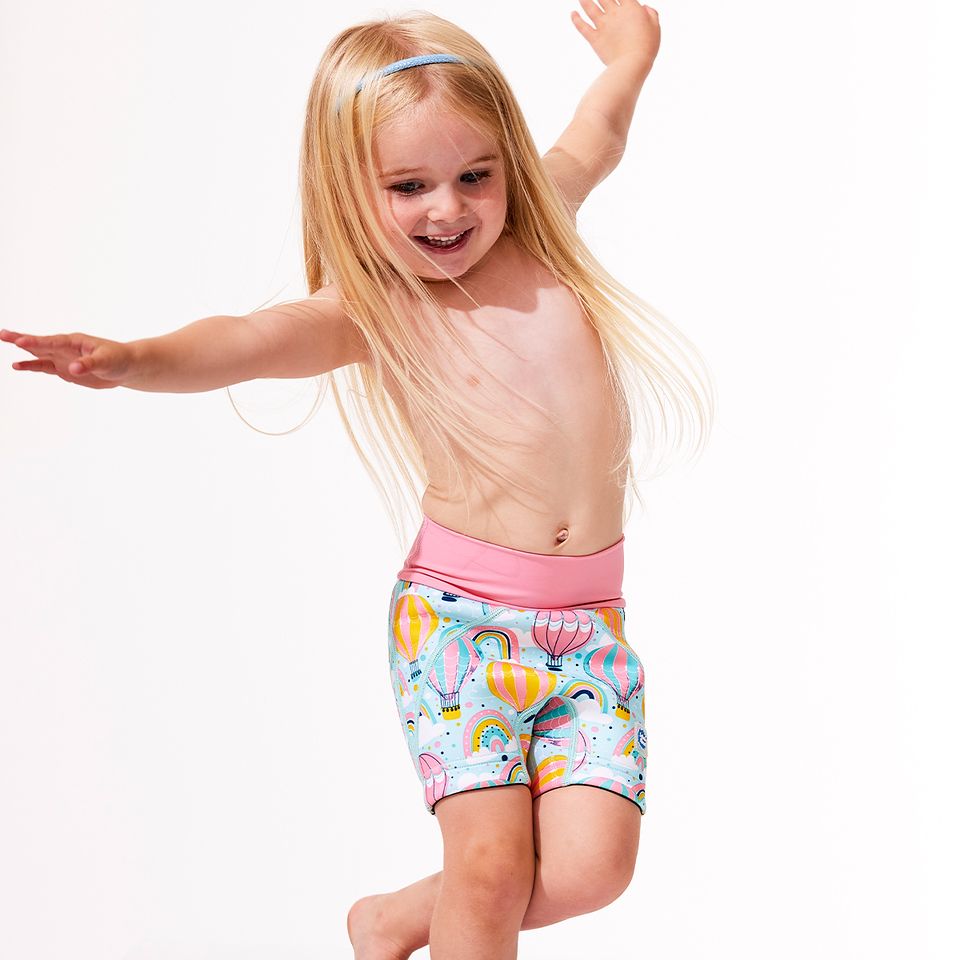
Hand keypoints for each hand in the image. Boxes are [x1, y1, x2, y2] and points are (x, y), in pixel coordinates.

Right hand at [1, 328, 137, 388]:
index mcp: (75, 341)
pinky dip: (32, 366)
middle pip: (40, 344)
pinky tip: (18, 366)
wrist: (125, 367)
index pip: (52, 341)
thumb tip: (73, 369)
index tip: (19, 341)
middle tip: (2, 334)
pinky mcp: (64, 369)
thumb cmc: (119, 359)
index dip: (36, 342)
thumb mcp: (106, 361)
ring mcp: (63, 358)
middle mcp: (65, 348)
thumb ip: (89, 364)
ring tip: (6, 348)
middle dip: (22, 339)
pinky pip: (44, 367)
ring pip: (39, 355)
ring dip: (24, 353)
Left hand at [572, 1, 660, 75]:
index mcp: (631, 8)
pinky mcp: (595, 38)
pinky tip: (573, 13)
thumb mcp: (655, 27)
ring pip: (589, 7)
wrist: (632, 64)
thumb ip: (651, 14)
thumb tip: (644, 7)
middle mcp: (615, 13)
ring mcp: (603, 25)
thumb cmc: (647, 47)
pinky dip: (576, 19)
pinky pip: (582, 26)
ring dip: (584, 0)